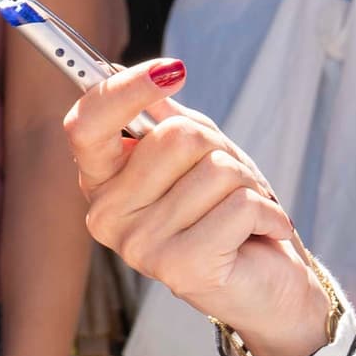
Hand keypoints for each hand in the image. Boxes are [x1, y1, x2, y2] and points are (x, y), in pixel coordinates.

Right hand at [62, 63, 334, 355]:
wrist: (267, 285)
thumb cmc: (226, 212)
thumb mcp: (197, 153)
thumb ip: (168, 116)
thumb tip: (156, 72)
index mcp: (101, 182)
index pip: (87, 124)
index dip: (124, 90)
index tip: (171, 69)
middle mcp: (106, 216)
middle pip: (174, 136)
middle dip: (219, 148)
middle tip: (229, 181)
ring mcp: (139, 246)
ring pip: (215, 170)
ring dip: (248, 184)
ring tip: (242, 214)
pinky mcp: (181, 268)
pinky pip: (240, 204)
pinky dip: (267, 212)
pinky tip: (262, 235)